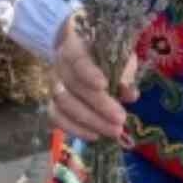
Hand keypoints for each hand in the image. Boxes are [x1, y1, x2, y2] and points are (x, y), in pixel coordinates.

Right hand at [49, 14, 138, 143]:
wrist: (81, 54)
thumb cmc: (104, 54)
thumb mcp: (119, 57)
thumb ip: (125, 74)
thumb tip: (129, 95)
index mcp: (74, 46)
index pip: (77, 59)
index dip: (88, 72)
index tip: (104, 85)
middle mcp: (59, 66)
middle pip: (73, 86)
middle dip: (98, 105)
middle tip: (120, 119)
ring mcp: (53, 85)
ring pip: (64, 105)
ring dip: (90, 121)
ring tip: (113, 131)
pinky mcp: (52, 103)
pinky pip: (57, 118)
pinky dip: (75, 129)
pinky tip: (95, 136)